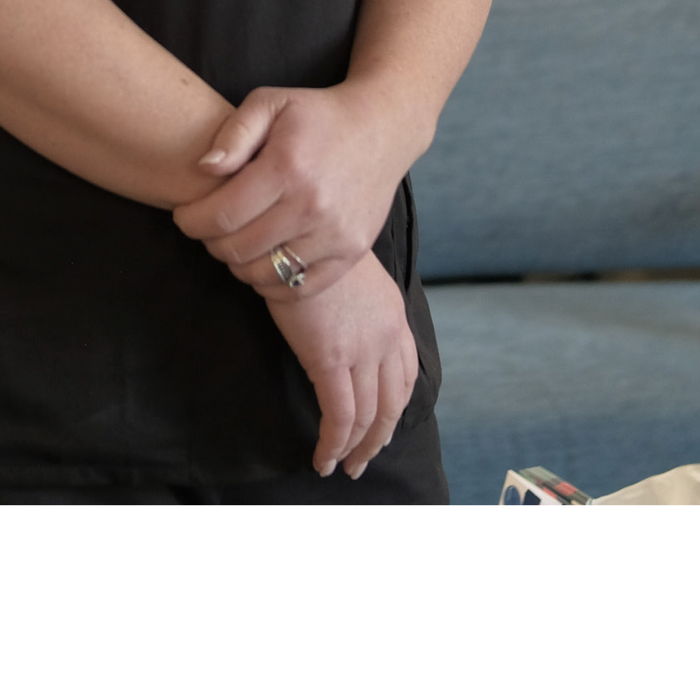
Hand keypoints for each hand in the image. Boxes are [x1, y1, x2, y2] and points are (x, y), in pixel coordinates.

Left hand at [171, 83, 415, 298]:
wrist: (380, 130)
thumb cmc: (316, 115)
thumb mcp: (270, 102)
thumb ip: (233, 133)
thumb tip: (204, 169)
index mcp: (287, 168)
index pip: (221, 216)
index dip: (191, 221)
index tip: (183, 214)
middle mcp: (313, 207)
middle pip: (238, 250)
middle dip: (210, 242)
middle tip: (207, 227)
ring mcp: (336, 235)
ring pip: (264, 274)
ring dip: (238, 263)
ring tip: (235, 239)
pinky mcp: (352, 253)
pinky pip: (299, 289)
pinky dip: (273, 282)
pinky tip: (264, 257)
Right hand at [264, 249, 418, 478]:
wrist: (293, 233)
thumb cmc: (309, 247)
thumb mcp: (347, 273)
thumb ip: (357, 305)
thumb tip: (341, 325)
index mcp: (394, 316)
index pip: (406, 375)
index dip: (394, 409)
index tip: (380, 428)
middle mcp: (387, 337)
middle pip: (392, 404)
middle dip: (378, 439)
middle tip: (362, 461)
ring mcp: (362, 350)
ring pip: (368, 417)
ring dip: (355, 448)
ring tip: (339, 466)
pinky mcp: (331, 359)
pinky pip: (340, 416)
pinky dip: (334, 443)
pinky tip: (323, 458)